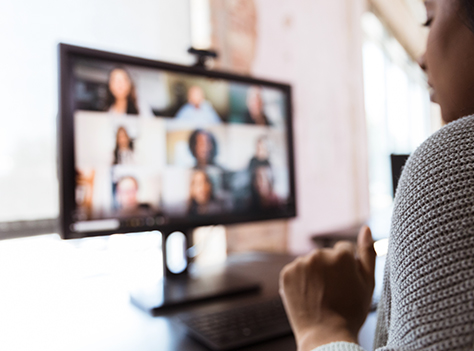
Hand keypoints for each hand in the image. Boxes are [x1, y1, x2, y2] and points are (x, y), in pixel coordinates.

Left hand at [279, 226, 375, 350]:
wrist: (326, 336)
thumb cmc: (351, 312)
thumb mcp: (368, 283)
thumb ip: (368, 252)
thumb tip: (366, 228)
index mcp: (341, 254)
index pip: (343, 250)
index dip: (345, 268)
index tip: (344, 284)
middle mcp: (319, 254)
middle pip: (325, 255)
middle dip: (328, 269)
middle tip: (332, 293)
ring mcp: (300, 263)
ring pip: (310, 263)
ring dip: (313, 274)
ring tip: (319, 296)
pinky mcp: (286, 273)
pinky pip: (295, 271)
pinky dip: (299, 281)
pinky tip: (307, 295)